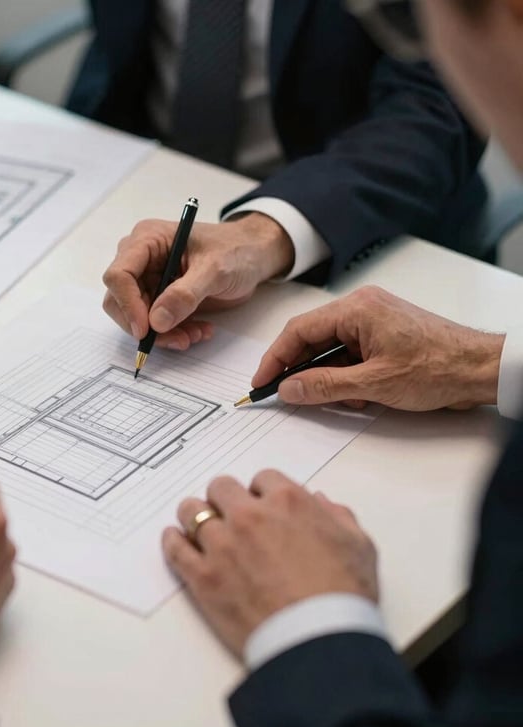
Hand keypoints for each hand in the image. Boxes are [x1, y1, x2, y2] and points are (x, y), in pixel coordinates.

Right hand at [102, 213, 293, 349]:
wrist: (252, 256)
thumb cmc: (235, 250)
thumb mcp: (216, 269)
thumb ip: (186, 294)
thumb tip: (156, 320)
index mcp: (147, 240)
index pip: (119, 274)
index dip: (127, 304)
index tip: (146, 329)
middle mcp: (141, 260)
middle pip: (119, 300)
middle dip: (145, 326)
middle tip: (176, 338)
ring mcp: (149, 280)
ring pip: (136, 318)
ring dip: (163, 334)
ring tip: (195, 334)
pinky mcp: (160, 299)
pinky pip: (154, 325)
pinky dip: (173, 334)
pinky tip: (198, 330)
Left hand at [162, 472, 377, 657]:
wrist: (319, 640)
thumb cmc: (343, 596)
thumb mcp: (358, 546)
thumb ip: (338, 516)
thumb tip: (320, 501)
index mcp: (287, 502)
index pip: (262, 478)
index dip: (261, 493)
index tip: (261, 506)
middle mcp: (249, 516)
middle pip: (221, 488)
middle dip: (226, 499)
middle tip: (229, 515)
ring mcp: (222, 545)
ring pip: (192, 511)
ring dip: (195, 515)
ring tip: (199, 526)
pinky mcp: (202, 576)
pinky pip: (175, 547)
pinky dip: (173, 541)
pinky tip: (176, 540)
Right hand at [253, 286, 503, 410]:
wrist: (482, 369)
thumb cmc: (437, 368)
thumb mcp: (373, 384)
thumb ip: (323, 386)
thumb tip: (288, 388)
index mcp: (356, 309)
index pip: (299, 331)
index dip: (275, 358)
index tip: (262, 382)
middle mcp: (362, 308)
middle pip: (313, 340)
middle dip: (303, 371)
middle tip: (288, 395)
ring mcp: (374, 320)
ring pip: (332, 350)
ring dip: (330, 378)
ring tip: (347, 400)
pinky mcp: (383, 335)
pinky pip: (351, 354)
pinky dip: (348, 377)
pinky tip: (362, 395)